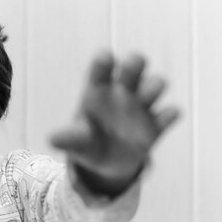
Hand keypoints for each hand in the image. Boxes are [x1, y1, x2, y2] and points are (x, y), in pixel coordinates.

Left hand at [50, 51, 178, 194]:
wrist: (106, 163)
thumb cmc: (87, 142)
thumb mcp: (76, 141)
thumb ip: (68, 138)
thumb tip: (52, 139)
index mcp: (99, 89)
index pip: (101, 67)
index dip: (104, 61)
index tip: (106, 58)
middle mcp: (122, 92)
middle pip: (134, 66)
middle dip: (135, 63)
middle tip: (132, 66)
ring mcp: (141, 106)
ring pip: (155, 84)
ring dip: (154, 86)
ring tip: (146, 96)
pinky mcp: (156, 126)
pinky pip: (169, 114)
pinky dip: (169, 113)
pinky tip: (166, 116)